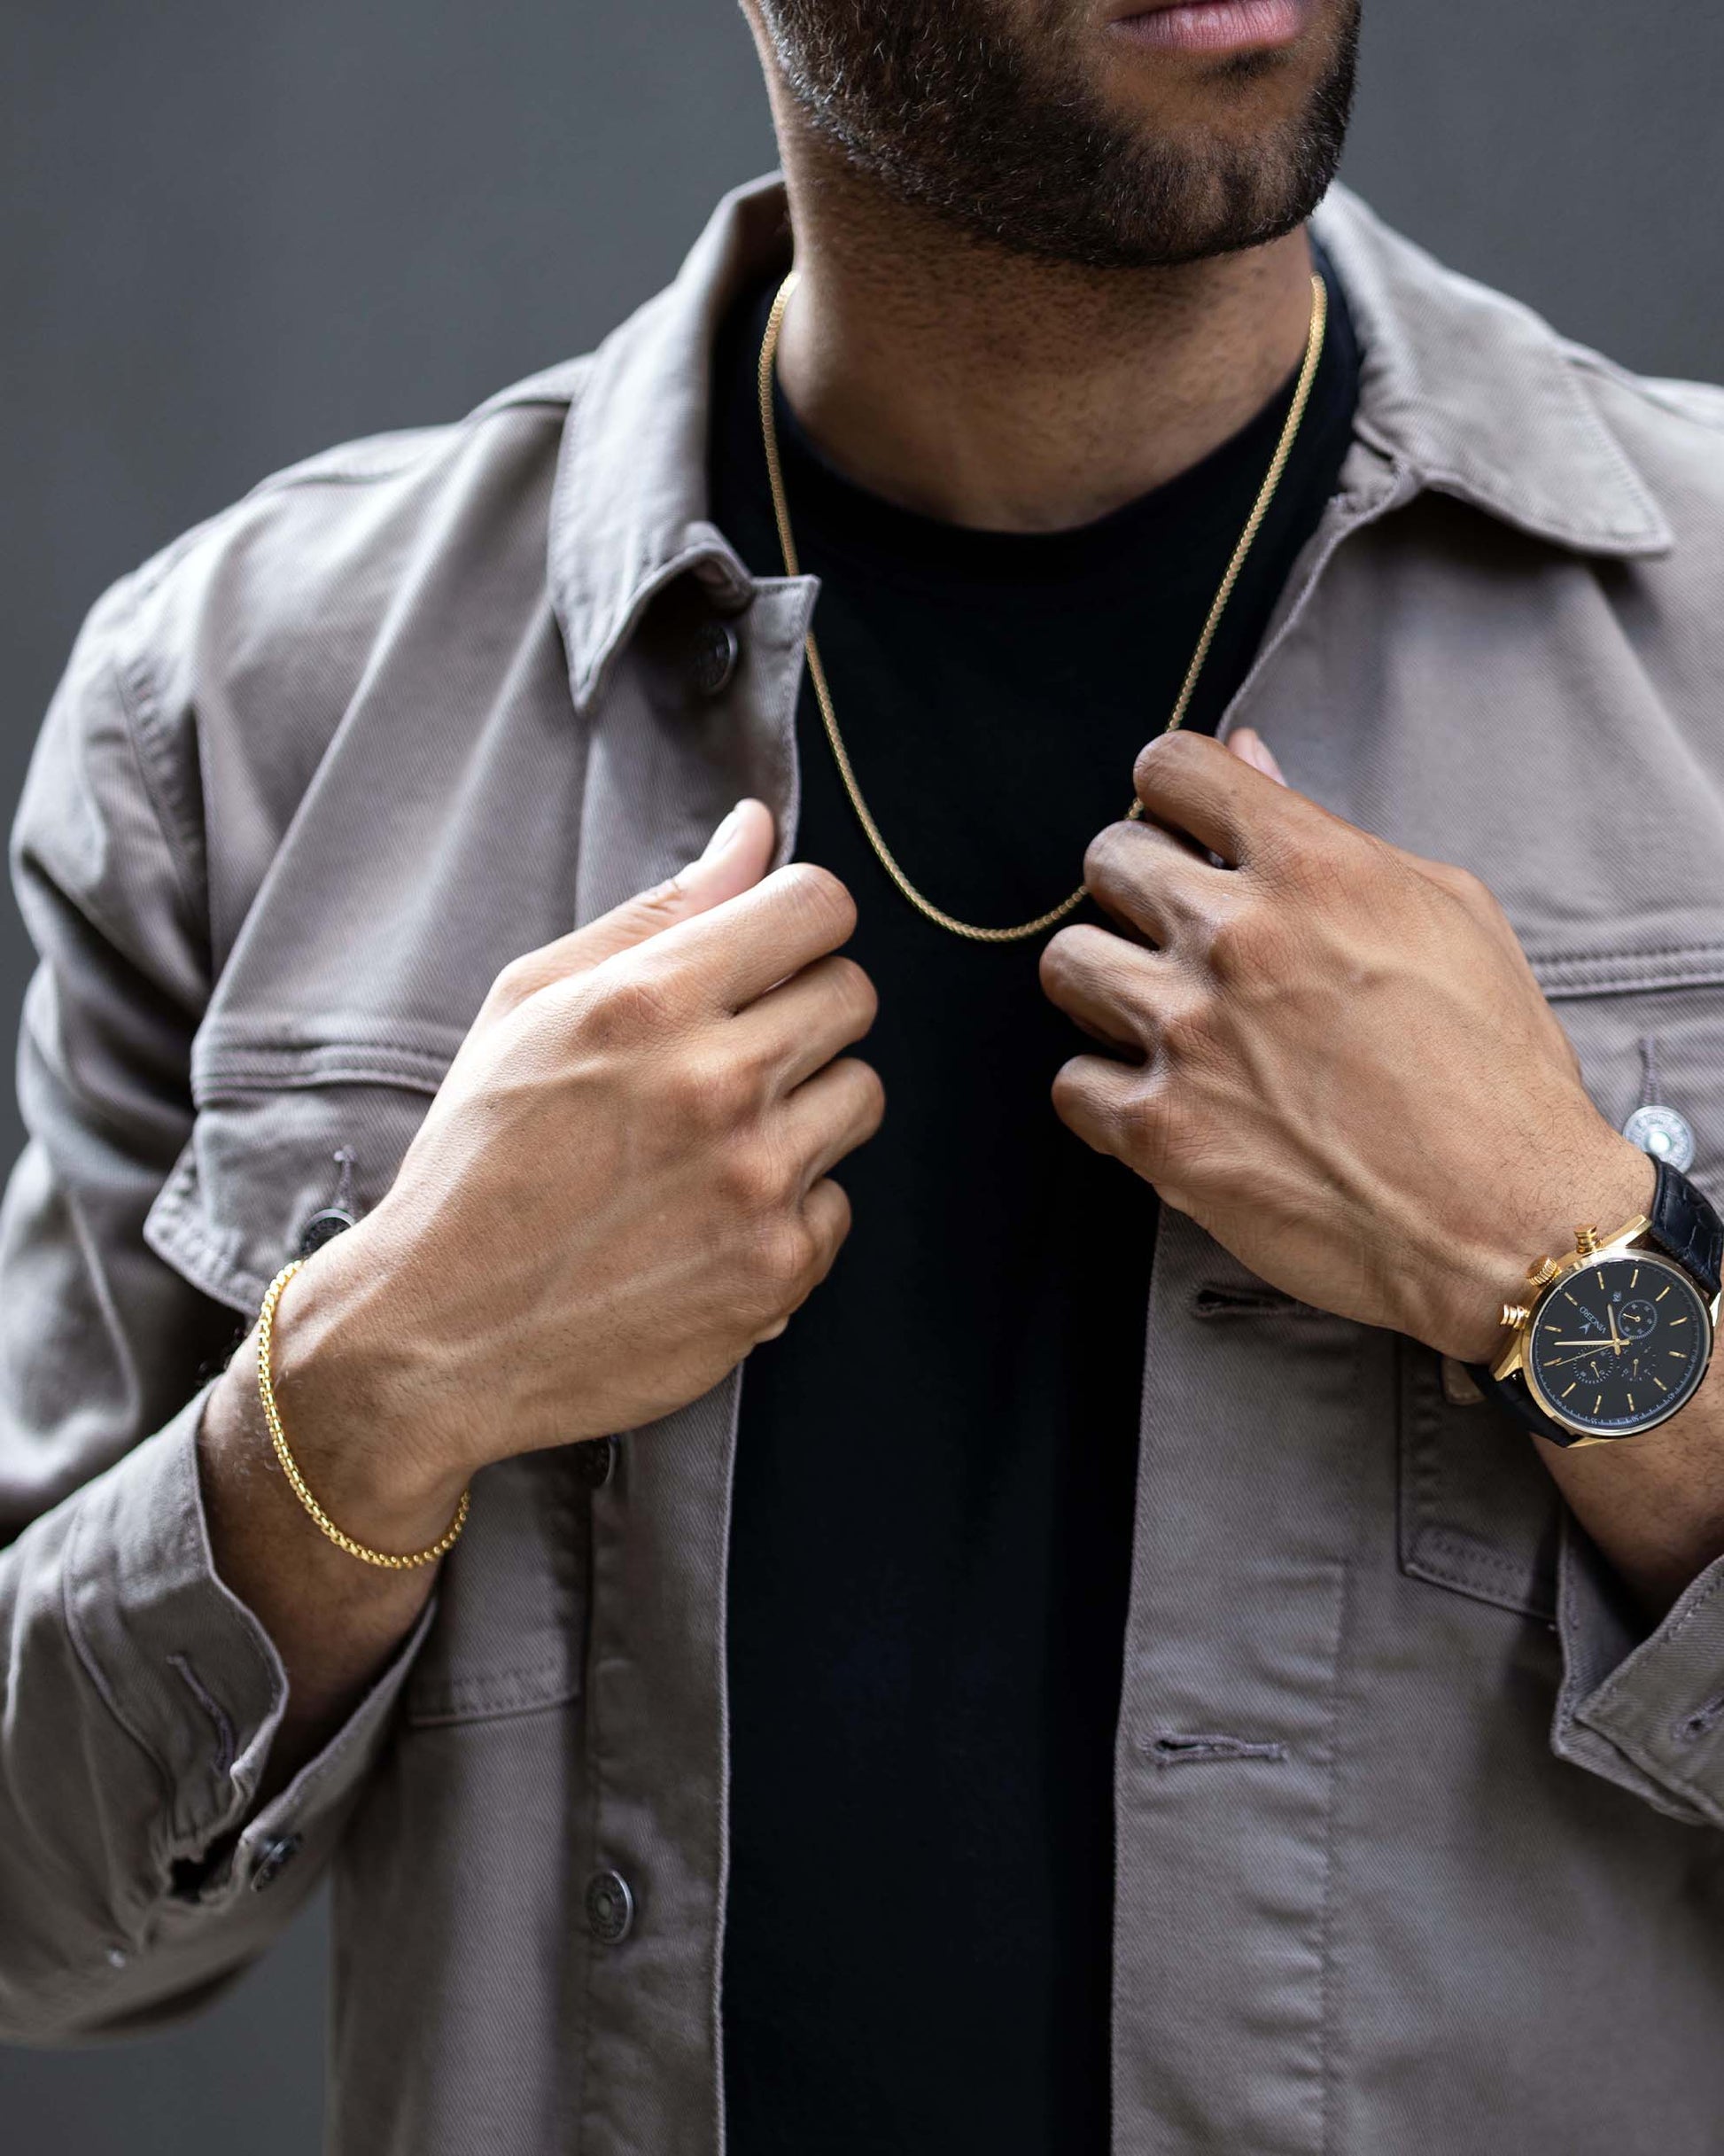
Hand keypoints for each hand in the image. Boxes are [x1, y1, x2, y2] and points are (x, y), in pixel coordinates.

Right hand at [269, 800, 883, 1517]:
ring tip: (715, 1143)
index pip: (818, 906)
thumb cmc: (476, 1159)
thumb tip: (755, 832)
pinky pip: (837, 1203)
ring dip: (804, 1109)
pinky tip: (709, 1221)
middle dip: (803, 1009)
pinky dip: (787, 1210)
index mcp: (651, 1000)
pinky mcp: (778, 1271)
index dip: (797, 923)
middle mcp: (718, 1084)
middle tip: (731, 1054)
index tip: (768, 956)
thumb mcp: (531, 1006)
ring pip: (860, 1096)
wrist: (440, 1334)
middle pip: (854, 994)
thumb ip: (657, 912)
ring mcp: (757, 1184)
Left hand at [1040, 727, 1652, 1362]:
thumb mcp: (1447, 915)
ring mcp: (1188, 1034)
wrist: (1509, 1223)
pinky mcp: (1160, 1131)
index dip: (1171, 794)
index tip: (1183, 829)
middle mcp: (1236, 937)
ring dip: (1108, 985)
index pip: (1175, 768)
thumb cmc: (1496, 1069)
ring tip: (1161, 1019)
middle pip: (1108, 860)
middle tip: (1178, 937)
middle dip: (1137, 890)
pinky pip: (1072, 1082)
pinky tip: (1161, 1101)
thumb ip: (1329, 833)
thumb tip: (1248, 757)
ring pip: (1069, 965)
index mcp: (1312, 866)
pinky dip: (1107, 1093)